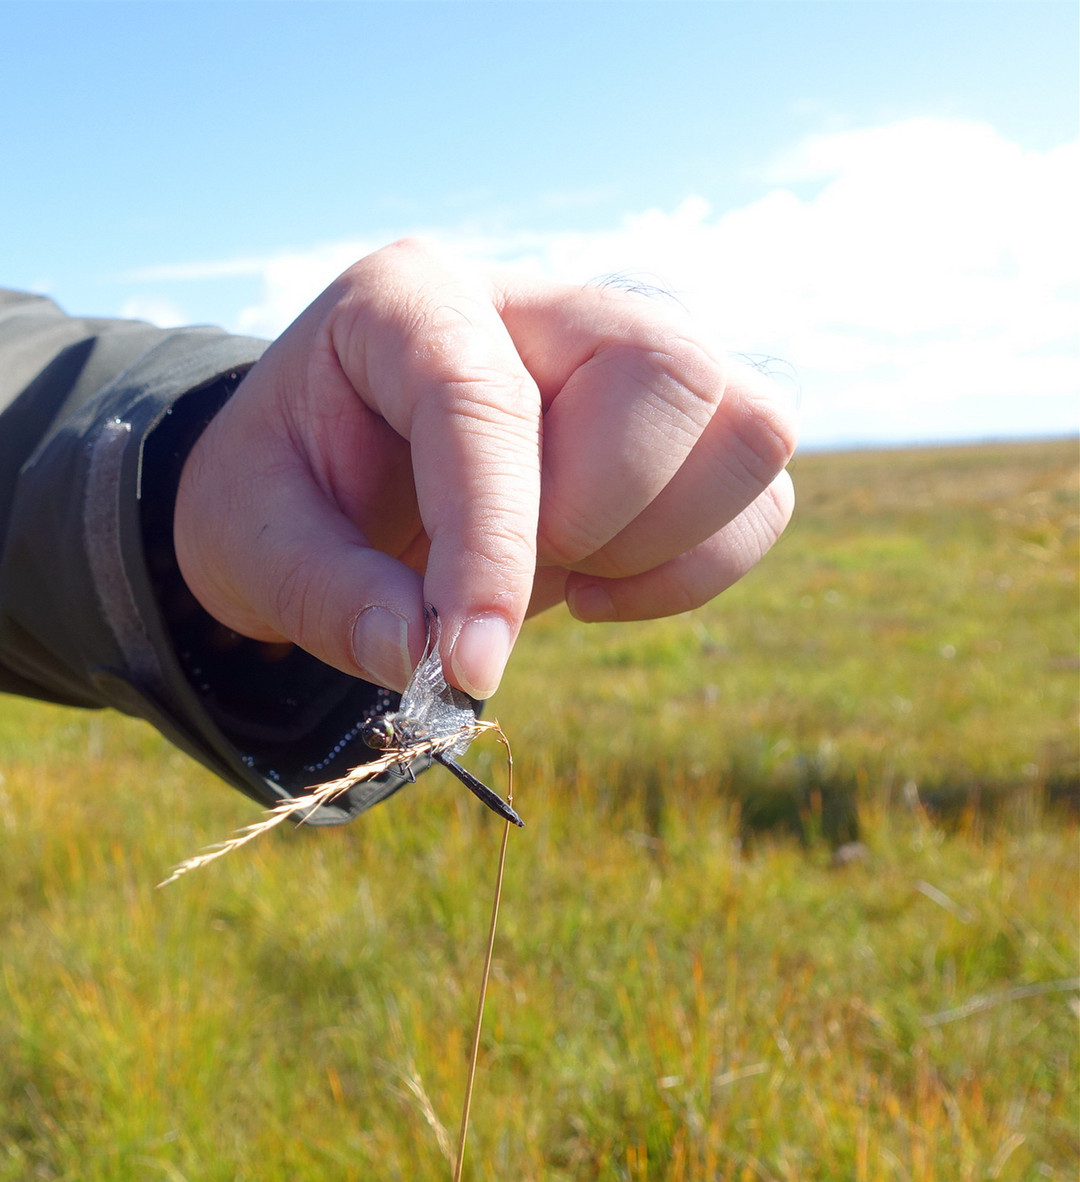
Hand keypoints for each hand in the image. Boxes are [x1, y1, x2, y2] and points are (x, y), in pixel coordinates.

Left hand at [173, 238, 796, 697]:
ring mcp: (629, 354)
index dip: (490, 543)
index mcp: (412, 298)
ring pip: (750, 425)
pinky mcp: (680, 426)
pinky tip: (596, 585)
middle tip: (519, 571)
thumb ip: (331, 599)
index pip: (484, 399)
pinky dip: (695, 568)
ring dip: (658, 540)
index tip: (470, 665)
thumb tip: (440, 666)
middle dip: (599, 513)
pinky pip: (761, 497)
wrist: (331, 477)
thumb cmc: (291, 491)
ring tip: (558, 572)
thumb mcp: (255, 543)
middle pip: (670, 371)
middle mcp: (542, 303)